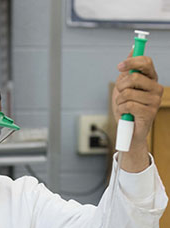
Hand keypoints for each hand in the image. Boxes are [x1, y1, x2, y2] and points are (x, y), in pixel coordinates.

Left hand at [112, 52, 162, 171]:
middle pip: (134, 78)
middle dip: (120, 85)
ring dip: (119, 100)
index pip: (146, 62)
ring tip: (123, 106)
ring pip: (128, 92)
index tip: (119, 66)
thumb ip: (129, 70)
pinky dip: (122, 109)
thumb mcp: (124, 87)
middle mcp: (156, 87)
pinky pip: (129, 105)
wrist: (129, 130)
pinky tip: (126, 113)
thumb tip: (132, 48)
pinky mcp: (150, 112)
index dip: (132, 62)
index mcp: (151, 79)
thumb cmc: (127, 108)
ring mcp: (154, 100)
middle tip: (119, 93)